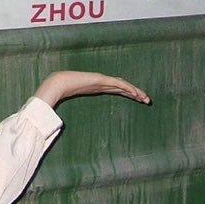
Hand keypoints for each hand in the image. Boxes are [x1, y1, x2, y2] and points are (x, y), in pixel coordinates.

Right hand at [35, 70, 151, 108]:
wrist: (56, 83)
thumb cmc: (61, 92)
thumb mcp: (75, 103)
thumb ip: (76, 109)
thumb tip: (65, 124)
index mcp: (97, 86)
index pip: (117, 89)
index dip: (129, 93)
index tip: (139, 99)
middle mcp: (101, 82)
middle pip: (123, 86)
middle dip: (136, 93)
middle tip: (147, 101)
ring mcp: (101, 80)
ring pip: (123, 85)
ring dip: (135, 91)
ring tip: (145, 99)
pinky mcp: (101, 79)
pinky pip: (118, 84)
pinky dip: (128, 88)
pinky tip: (136, 93)